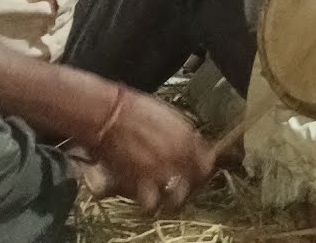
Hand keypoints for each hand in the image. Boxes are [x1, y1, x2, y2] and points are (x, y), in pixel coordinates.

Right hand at [91, 87, 214, 211]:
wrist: (108, 115)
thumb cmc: (133, 110)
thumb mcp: (168, 115)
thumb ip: (184, 135)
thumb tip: (192, 144)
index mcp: (188, 139)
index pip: (206, 164)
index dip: (201, 169)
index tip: (196, 171)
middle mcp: (179, 158)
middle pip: (195, 184)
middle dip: (189, 185)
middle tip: (180, 183)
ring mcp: (161, 173)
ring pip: (177, 200)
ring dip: (171, 199)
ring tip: (164, 195)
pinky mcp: (141, 185)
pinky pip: (152, 204)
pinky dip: (148, 204)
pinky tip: (146, 197)